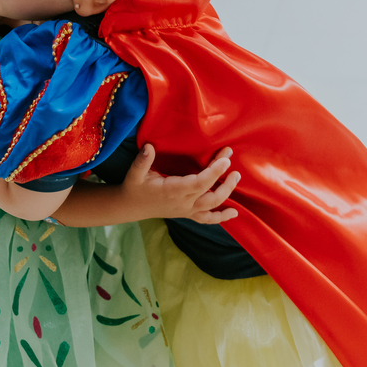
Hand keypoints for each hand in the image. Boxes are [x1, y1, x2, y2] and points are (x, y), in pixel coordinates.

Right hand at [121, 144, 239, 224]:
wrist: (131, 207)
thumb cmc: (134, 187)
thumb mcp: (134, 173)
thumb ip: (142, 161)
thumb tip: (149, 147)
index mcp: (173, 191)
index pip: (199, 183)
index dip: (214, 172)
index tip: (226, 159)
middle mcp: (183, 203)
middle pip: (211, 196)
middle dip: (226, 183)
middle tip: (235, 168)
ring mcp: (187, 210)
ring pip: (212, 206)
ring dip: (226, 193)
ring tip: (235, 177)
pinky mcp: (187, 213)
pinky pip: (207, 219)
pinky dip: (221, 217)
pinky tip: (233, 213)